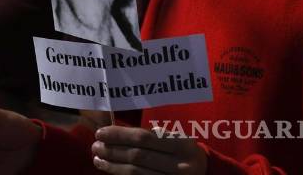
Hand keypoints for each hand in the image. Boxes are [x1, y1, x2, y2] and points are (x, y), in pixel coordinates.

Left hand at [91, 125, 206, 173]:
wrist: (206, 174)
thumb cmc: (184, 152)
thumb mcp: (177, 139)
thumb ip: (153, 136)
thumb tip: (117, 133)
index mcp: (182, 146)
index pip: (144, 138)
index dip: (119, 135)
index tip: (101, 133)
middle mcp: (179, 166)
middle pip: (137, 156)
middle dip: (112, 150)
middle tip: (95, 145)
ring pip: (135, 173)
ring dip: (112, 165)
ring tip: (98, 158)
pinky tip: (110, 170)